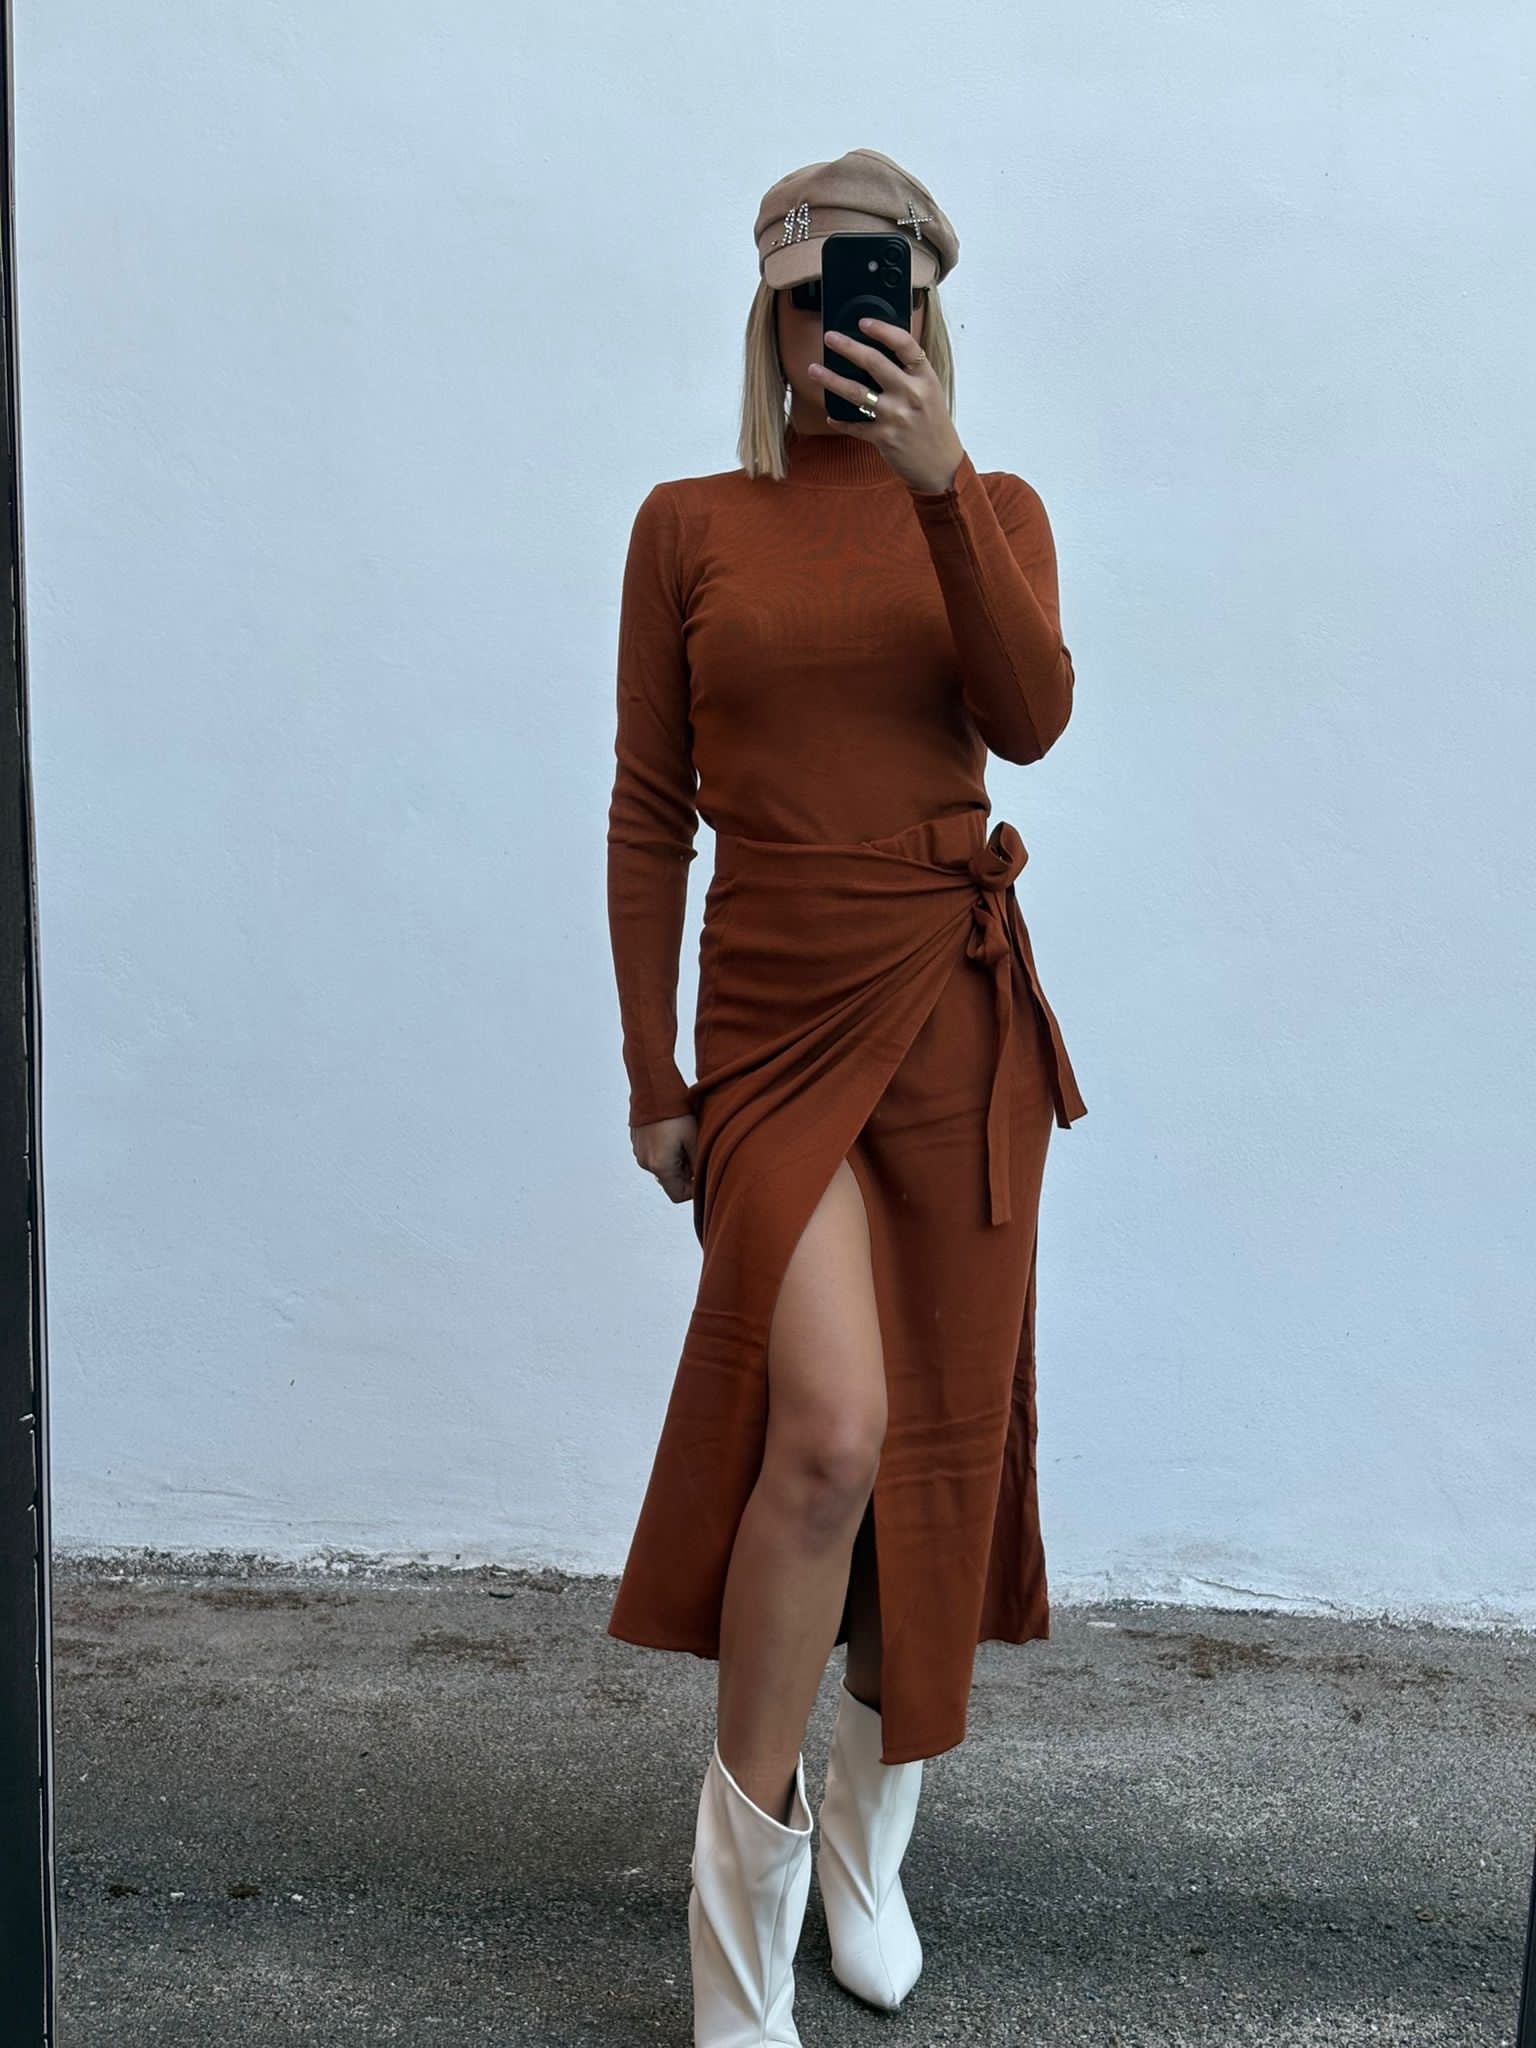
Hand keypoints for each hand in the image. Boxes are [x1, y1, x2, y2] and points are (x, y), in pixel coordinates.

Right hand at [629, 1112, 696, 1204]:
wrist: (653, 1089)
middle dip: (685, 1172)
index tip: (701, 1174)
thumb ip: (697, 1164)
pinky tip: (672, 1133)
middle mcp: (646, 1163)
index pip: (678, 1196)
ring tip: (683, 1139)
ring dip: (675, 1160)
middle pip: (670, 1182)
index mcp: (661, 1166)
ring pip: (663, 1168)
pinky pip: (654, 1155)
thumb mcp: (694, 1139)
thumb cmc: (675, 1112)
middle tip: (694, 1151)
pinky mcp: (637, 1143)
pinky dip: (665, 1151)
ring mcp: (640, 1153)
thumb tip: (700, 1178)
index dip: (692, 1190)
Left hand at [808, 316, 965, 494]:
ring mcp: (896, 416)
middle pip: (874, 362)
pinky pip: (854, 425)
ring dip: (831, 380)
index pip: (904, 344)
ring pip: (856, 392)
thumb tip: (879, 354)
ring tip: (813, 370)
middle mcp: (911, 394)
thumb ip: (910, 375)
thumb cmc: (934, 427)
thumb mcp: (931, 393)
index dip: (882, 330)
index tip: (863, 322)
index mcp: (925, 378)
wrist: (941, 466)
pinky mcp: (883, 437)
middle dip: (848, 347)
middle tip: (830, 337)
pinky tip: (831, 416)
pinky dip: (840, 421)